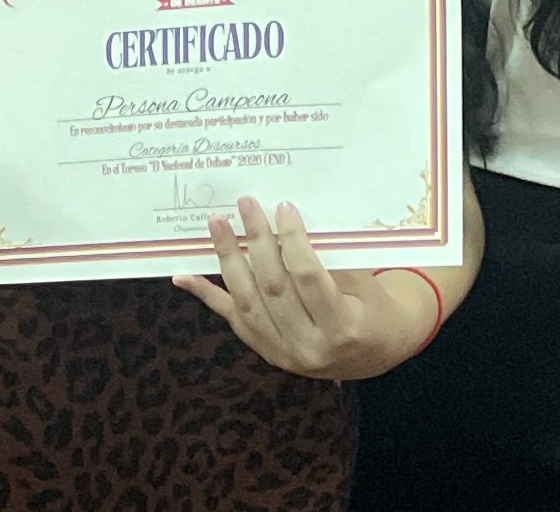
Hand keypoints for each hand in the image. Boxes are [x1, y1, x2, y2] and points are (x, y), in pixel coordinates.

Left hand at [172, 197, 433, 380]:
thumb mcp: (364, 281)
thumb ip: (329, 257)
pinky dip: (207, 295)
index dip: (293, 240)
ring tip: (217, 224)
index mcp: (343, 327)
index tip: (283, 207)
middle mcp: (310, 347)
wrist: (376, 352)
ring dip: (228, 259)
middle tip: (245, 205)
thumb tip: (287, 215)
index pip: (308, 278)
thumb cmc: (374, 306)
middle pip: (273, 287)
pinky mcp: (266, 351)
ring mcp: (283, 354)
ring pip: (247, 302)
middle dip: (256, 241)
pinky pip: (232, 319)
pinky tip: (183, 275)